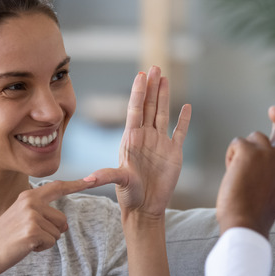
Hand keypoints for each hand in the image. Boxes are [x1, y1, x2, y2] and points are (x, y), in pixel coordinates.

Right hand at [0, 178, 94, 275]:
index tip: (93, 179)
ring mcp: (32, 216)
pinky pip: (51, 242)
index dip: (76, 184)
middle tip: (28, 236)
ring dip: (45, 241)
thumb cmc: (4, 238)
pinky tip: (25, 247)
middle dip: (52, 232)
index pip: (57, 187)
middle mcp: (31, 202)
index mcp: (28, 196)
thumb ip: (41, 213)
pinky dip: (41, 249)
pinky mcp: (33, 231)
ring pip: (58, 233)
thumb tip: (64, 225)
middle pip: (62, 220)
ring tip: (25, 240)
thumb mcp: (20, 217)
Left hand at [88, 66, 191, 219]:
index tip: (140, 75)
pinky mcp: (174, 153)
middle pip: (149, 106)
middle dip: (152, 86)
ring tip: (165, 77)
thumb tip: (88, 178)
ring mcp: (160, 143)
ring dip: (164, 96)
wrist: (146, 208)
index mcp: (132, 139)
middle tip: (155, 67)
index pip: (135, 110)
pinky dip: (184, 120)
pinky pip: (180, 132)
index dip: (138, 92)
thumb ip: (106, 176)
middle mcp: (146, 137)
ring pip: (162, 113)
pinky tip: (186, 106)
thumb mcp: (118, 182)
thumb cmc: (129, 196)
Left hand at [216, 130, 274, 237]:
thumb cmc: (256, 214)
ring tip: (241, 175)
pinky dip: (231, 157)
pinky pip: (237, 143)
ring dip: (245, 152)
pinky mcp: (249, 150)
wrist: (246, 223)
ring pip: (254, 138)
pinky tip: (232, 174)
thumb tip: (266, 159)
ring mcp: (268, 152)